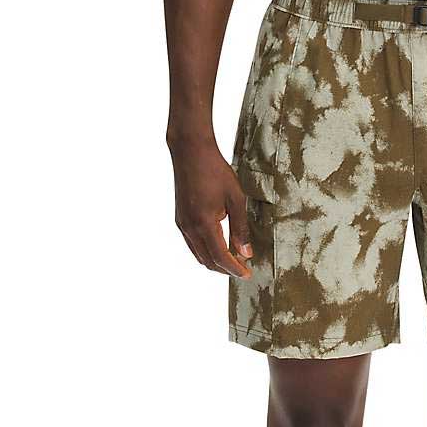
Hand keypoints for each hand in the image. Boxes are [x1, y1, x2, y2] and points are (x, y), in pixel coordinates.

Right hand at [169, 139, 251, 277]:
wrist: (191, 152)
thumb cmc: (216, 172)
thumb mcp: (236, 199)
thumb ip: (241, 228)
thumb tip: (246, 253)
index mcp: (205, 223)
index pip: (221, 257)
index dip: (235, 269)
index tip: (247, 274)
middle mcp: (190, 228)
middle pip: (208, 261)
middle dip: (226, 269)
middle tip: (242, 269)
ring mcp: (182, 224)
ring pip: (199, 255)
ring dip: (215, 262)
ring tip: (232, 261)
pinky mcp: (180, 219)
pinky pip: (192, 245)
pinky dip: (205, 252)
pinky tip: (218, 247)